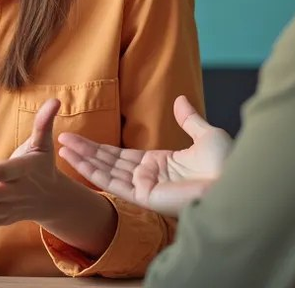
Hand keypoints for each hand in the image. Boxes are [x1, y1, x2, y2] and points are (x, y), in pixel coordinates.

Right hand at [58, 95, 231, 215]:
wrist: (234, 181)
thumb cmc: (226, 163)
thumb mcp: (206, 135)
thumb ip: (189, 119)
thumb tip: (179, 99)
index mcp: (161, 164)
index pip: (122, 155)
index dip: (100, 147)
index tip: (80, 138)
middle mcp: (149, 177)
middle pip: (109, 161)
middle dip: (85, 150)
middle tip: (60, 138)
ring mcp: (145, 187)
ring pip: (105, 171)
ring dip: (82, 158)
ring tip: (61, 146)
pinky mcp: (144, 196)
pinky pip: (112, 182)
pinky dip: (91, 171)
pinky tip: (74, 160)